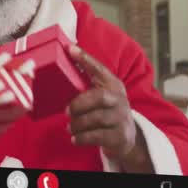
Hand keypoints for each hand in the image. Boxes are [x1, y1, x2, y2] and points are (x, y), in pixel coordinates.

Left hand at [66, 44, 152, 172]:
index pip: (100, 69)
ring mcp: (122, 118)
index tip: (70, 49)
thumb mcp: (101, 97)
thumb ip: (87, 85)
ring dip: (78, 123)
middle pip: (99, 97)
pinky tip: (74, 138)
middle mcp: (120, 100)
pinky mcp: (120, 136)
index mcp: (113, 85)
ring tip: (69, 127)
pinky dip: (82, 138)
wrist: (126, 138)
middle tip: (66, 111)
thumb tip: (61, 68)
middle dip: (79, 104)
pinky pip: (97, 136)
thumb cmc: (106, 112)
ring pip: (96, 118)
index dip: (85, 59)